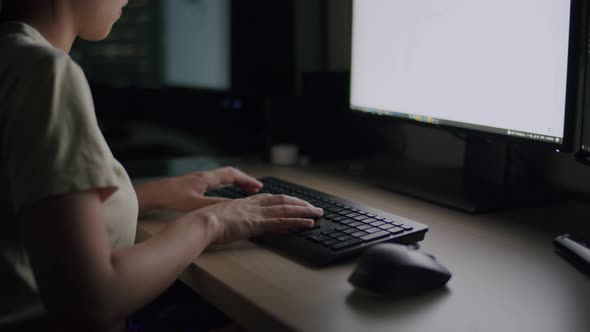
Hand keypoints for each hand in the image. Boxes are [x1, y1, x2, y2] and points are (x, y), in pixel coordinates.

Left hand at [135, 167, 263, 212]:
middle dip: (244, 180)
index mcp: (207, 179)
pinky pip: (215, 182)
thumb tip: (235, 207)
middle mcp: (204, 177)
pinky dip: (225, 186)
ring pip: (222, 178)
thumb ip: (216, 205)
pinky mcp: (192, 185)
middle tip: (255, 188)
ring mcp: (198, 180)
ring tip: (244, 191)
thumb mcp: (197, 204)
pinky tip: (224, 194)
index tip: (258, 186)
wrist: (153, 194)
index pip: (233, 175)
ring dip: (235, 183)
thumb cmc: (172, 198)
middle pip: (229, 174)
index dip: (247, 180)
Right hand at [188, 193, 323, 244]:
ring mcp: (256, 213)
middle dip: (299, 203)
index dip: (283, 200)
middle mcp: (253, 205)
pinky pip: (282, 222)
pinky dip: (297, 221)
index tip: (293, 201)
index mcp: (243, 202)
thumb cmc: (204, 222)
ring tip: (318, 213)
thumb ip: (228, 218)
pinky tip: (308, 223)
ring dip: (304, 210)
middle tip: (313, 207)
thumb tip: (229, 224)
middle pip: (282, 200)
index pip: (269, 198)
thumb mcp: (218, 217)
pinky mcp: (258, 223)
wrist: (201, 222)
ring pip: (286, 209)